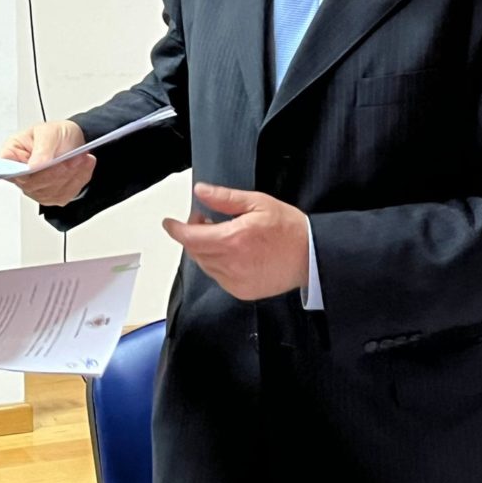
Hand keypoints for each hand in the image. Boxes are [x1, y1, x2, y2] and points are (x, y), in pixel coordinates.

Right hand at [0, 120, 94, 205]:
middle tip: (73, 158)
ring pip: (50, 192)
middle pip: (32, 185)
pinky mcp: (50, 196)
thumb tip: (33, 166)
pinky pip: (64, 195)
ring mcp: (34, 188)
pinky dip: (77, 181)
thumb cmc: (56, 134)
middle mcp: (20, 175)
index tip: (33, 168)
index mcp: (12, 154)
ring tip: (80, 159)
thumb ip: (41, 149)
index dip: (18, 171)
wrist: (73, 141)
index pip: (5, 168)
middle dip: (56, 172)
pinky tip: (81, 167)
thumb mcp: (49, 132)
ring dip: (70, 176)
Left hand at [161, 183, 308, 300]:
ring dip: (205, 249)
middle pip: (195, 251)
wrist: (312, 256)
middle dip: (193, 234)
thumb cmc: (288, 228)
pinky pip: (218, 277)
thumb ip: (225, 198)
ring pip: (205, 264)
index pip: (191, 237)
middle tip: (205, 219)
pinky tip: (232, 252)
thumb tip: (201, 191)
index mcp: (233, 239)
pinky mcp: (242, 291)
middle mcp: (231, 263)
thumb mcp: (257, 203)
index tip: (170, 223)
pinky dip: (217, 264)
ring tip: (222, 234)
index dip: (176, 229)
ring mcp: (236, 281)